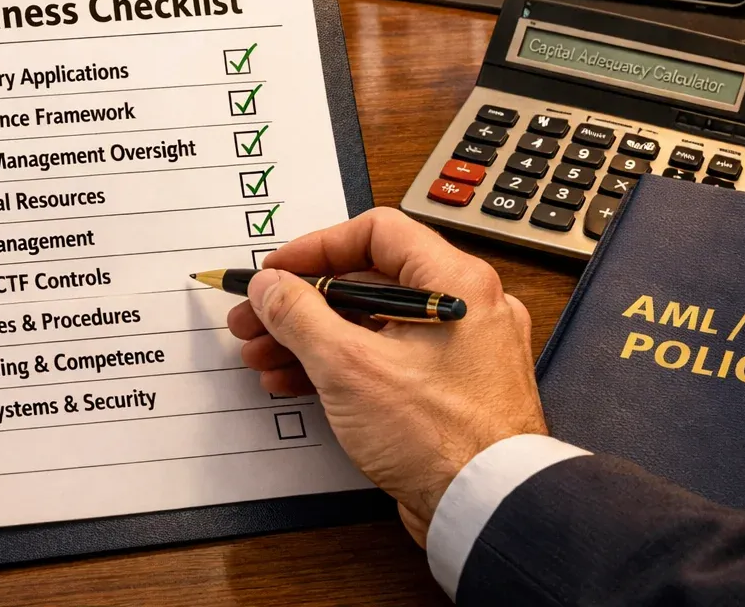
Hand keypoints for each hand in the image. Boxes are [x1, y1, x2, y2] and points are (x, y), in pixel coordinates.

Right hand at [228, 207, 545, 545]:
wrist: (489, 510)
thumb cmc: (443, 438)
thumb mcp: (349, 366)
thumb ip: (299, 315)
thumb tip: (271, 285)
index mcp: (456, 282)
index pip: (376, 232)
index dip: (316, 247)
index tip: (276, 271)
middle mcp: (464, 308)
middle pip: (367, 283)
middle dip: (300, 303)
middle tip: (256, 317)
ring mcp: (458, 352)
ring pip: (372, 325)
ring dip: (311, 337)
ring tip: (264, 356)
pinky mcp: (448, 391)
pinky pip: (385, 360)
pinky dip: (340, 365)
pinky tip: (296, 382)